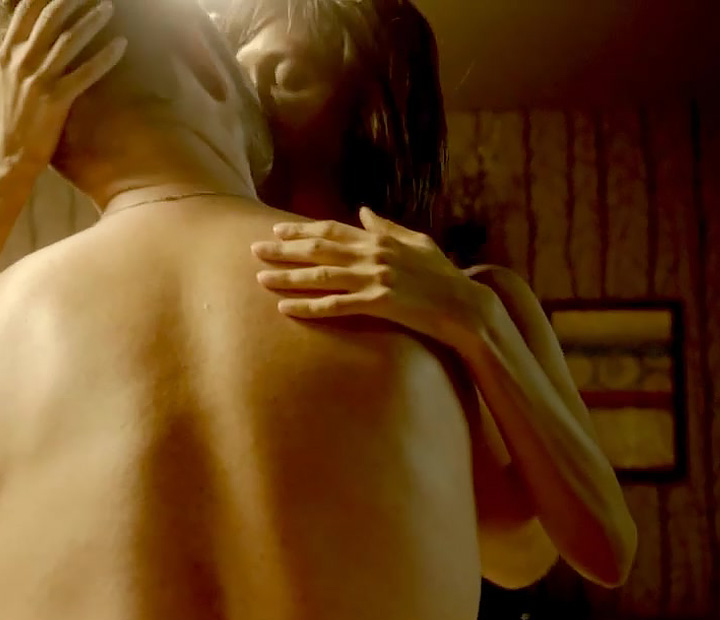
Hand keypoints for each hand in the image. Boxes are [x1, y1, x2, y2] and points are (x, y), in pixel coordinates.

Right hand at [0, 0, 125, 176]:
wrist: (9, 152)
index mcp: (6, 54)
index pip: (25, 13)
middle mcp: (21, 62)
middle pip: (49, 20)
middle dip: (70, 1)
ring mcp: (39, 80)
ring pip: (69, 41)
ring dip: (91, 21)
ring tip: (108, 7)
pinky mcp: (57, 98)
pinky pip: (86, 73)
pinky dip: (105, 57)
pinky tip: (121, 44)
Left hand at [252, 207, 495, 349]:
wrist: (465, 306)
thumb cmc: (443, 275)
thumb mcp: (417, 242)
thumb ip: (387, 227)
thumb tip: (364, 211)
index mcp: (379, 240)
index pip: (331, 231)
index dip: (301, 230)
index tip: (277, 229)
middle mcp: (373, 255)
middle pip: (318, 250)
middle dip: (283, 249)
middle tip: (254, 249)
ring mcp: (375, 279)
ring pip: (321, 276)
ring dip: (288, 277)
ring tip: (260, 278)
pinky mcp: (380, 304)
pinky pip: (336, 306)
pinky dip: (308, 307)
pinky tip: (286, 309)